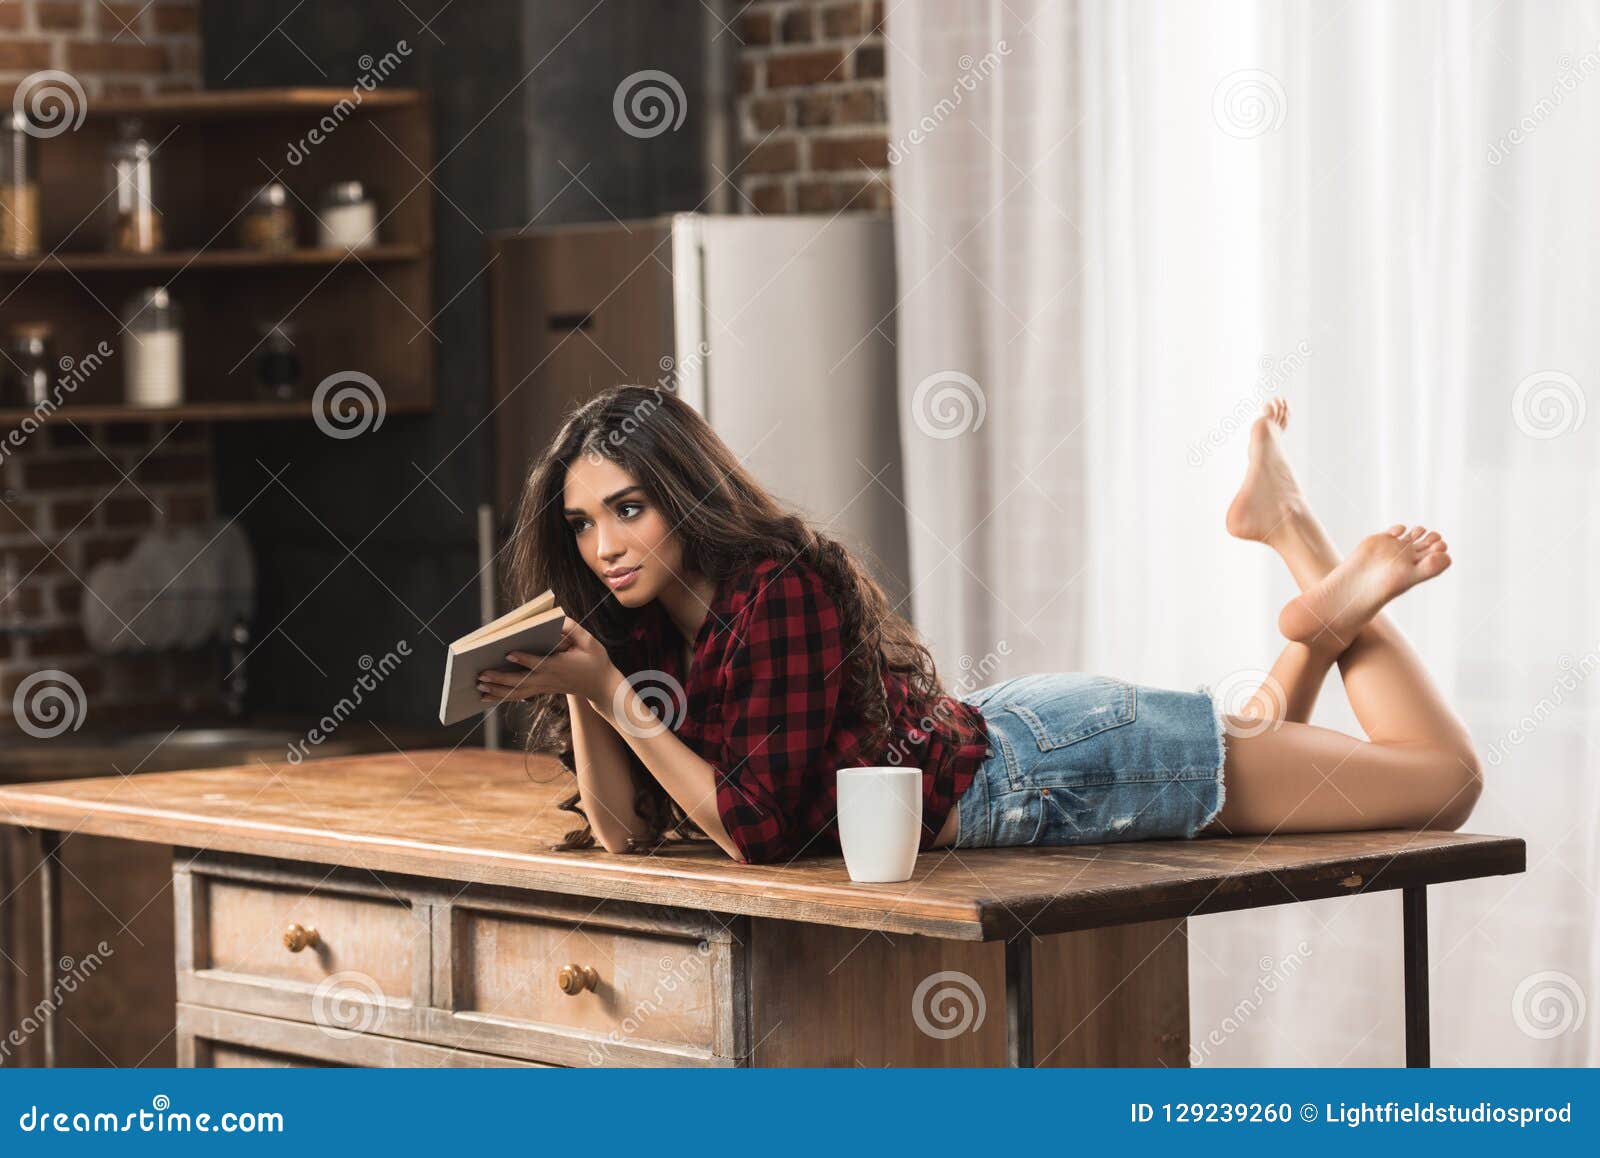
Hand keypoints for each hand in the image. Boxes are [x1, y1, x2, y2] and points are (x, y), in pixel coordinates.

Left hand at [476, 617, 620, 707]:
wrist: (600, 685)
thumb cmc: (594, 659)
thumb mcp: (589, 641)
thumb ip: (572, 629)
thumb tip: (555, 618)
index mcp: (559, 666)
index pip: (538, 663)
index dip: (523, 659)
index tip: (508, 654)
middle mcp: (548, 679)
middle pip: (521, 682)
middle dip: (500, 678)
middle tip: (481, 674)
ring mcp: (543, 687)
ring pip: (516, 692)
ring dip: (497, 690)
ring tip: (479, 686)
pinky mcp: (541, 690)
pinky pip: (518, 696)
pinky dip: (501, 697)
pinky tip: (486, 696)